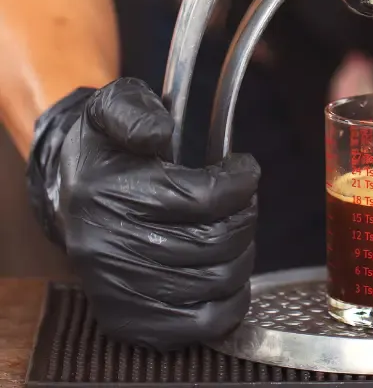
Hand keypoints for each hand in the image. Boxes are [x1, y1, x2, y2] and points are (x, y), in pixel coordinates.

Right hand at [28, 78, 259, 348]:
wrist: (68, 190)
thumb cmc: (106, 147)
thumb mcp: (114, 106)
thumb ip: (136, 110)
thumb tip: (159, 132)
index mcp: (109, 193)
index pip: (203, 198)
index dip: (241, 181)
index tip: (245, 168)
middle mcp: (110, 248)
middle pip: (216, 243)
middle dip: (245, 215)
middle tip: (243, 199)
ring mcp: (120, 290)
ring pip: (217, 282)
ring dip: (242, 252)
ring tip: (234, 229)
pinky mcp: (129, 320)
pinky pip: (200, 325)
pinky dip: (230, 301)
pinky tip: (229, 271)